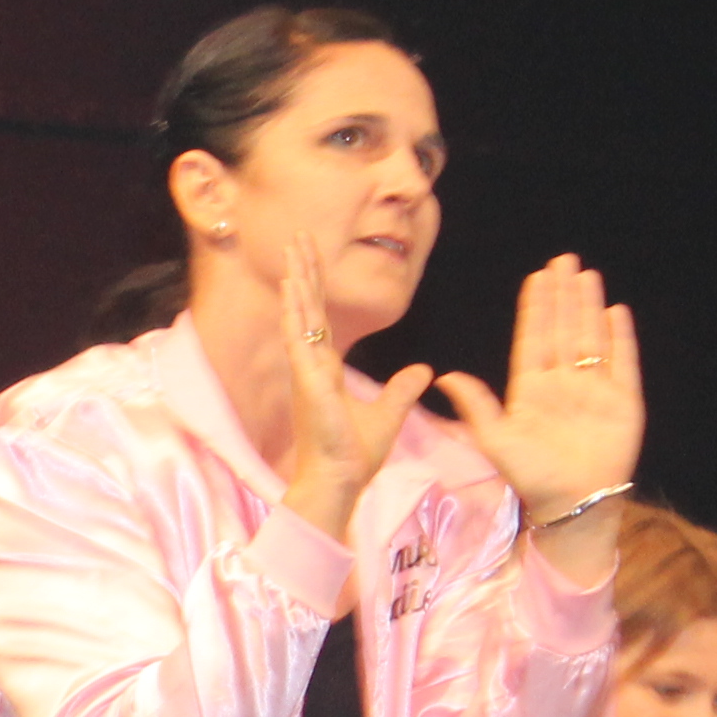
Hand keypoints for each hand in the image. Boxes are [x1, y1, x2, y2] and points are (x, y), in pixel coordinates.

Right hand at [277, 235, 432, 542]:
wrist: (340, 480)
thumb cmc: (355, 456)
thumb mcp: (388, 414)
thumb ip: (402, 389)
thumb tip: (423, 370)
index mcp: (325, 370)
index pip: (319, 318)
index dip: (316, 287)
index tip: (312, 258)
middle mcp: (310, 365)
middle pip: (306, 306)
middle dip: (304, 269)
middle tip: (299, 235)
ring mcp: (305, 370)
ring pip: (299, 313)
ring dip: (297, 278)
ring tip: (295, 246)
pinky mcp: (307, 379)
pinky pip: (298, 336)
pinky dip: (294, 310)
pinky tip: (293, 286)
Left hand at [435, 255, 641, 536]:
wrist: (571, 503)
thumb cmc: (531, 475)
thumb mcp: (495, 439)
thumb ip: (476, 405)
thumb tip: (444, 376)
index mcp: (531, 388)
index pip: (534, 338)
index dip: (536, 308)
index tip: (537, 278)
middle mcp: (563, 382)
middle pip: (563, 329)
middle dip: (563, 296)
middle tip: (563, 261)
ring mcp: (594, 388)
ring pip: (591, 337)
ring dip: (588, 307)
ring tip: (586, 276)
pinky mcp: (623, 399)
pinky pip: (623, 361)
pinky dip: (620, 337)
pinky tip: (616, 311)